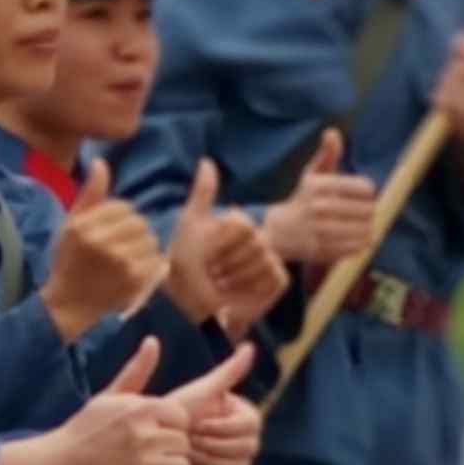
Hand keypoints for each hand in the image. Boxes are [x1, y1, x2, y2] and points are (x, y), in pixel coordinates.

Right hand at [0, 346, 193, 464]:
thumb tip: (153, 340)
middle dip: (168, 447)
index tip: (149, 430)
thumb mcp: (109, 396)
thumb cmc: (85, 429)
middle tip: (143, 451)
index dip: (168, 425)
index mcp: (141, 409)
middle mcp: (146, 436)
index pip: (181, 417)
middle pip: (183, 442)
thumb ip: (137, 371)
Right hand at [39, 163, 164, 336]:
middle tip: (120, 247)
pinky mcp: (134, 278)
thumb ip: (89, 194)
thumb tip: (101, 162)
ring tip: (126, 260)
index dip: (120, 219)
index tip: (110, 233)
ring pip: (150, 239)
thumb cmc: (69, 261)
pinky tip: (134, 272)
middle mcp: (99, 241)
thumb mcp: (71, 225)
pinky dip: (150, 264)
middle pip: (139, 222)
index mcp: (82, 226)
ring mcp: (119, 260)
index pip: (123, 207)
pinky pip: (155, 259)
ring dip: (143, 248)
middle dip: (133, 232)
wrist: (69, 304)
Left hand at [160, 160, 283, 333]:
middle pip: (255, 243)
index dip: (218, 242)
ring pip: (262, 261)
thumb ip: (203, 194)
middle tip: (211, 271)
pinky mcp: (278, 281)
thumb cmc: (185, 265)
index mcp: (241, 223)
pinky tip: (236, 294)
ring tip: (220, 284)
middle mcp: (260, 239)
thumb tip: (207, 160)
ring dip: (235, 277)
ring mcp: (271, 259)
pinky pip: (273, 277)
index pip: (241, 224)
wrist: (189, 304)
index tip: (203, 252)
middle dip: (226, 261)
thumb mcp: (191, 225)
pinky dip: (251, 288)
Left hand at [169, 340, 262, 464]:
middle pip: (247, 448)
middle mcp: (247, 438)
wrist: (150, 443)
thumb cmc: (173, 413)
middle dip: (212, 445)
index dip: (222, 427)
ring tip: (186, 454)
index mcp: (244, 415)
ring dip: (208, 461)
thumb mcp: (200, 391)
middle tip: (188, 441)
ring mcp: (239, 460)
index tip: (197, 424)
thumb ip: (227, 372)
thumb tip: (250, 347)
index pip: (251, 425)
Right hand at [266, 132, 381, 269]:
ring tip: (359, 225)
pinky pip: (357, 247)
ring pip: (365, 230)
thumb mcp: (312, 174)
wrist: (278, 232)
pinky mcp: (322, 251)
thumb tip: (332, 132)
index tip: (360, 196)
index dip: (368, 193)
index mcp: (318, 186)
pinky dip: (360, 243)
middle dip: (368, 211)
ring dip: (367, 228)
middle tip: (361, 212)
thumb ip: (327, 154)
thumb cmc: (303, 199)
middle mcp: (318, 207)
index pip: (365, 188)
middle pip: (368, 210)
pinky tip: (352, 237)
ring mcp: (319, 231)